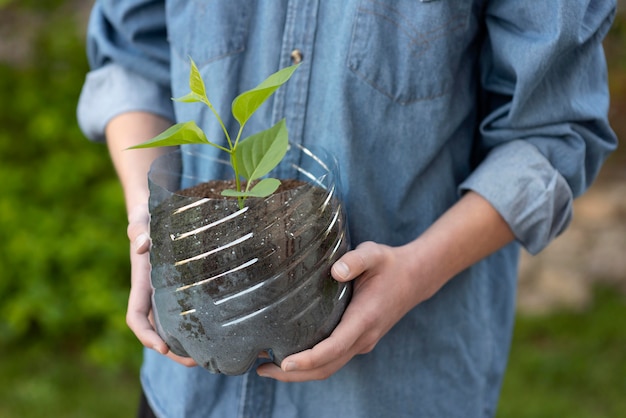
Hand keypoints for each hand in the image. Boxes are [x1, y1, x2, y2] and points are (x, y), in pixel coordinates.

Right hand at [125, 204, 196, 366]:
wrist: (156, 207)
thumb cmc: (148, 214)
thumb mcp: (142, 219)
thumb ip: (138, 228)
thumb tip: (141, 244)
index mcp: (142, 282)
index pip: (136, 317)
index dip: (146, 335)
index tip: (163, 348)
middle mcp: (153, 291)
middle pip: (157, 330)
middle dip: (172, 350)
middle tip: (196, 363)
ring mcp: (168, 290)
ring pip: (173, 325)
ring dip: (187, 344)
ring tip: (210, 357)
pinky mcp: (183, 285)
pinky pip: (188, 310)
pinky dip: (198, 325)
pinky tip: (218, 332)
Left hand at [256, 241, 435, 381]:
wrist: (415, 278)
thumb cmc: (390, 265)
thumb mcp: (374, 254)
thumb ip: (355, 260)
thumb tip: (335, 270)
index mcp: (364, 319)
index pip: (333, 348)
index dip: (308, 359)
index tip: (284, 362)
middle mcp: (363, 337)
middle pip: (326, 367)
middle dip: (293, 374)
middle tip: (261, 369)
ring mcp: (362, 342)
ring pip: (329, 368)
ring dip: (300, 373)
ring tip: (267, 367)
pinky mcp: (359, 341)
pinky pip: (333, 360)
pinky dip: (312, 365)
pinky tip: (292, 355)